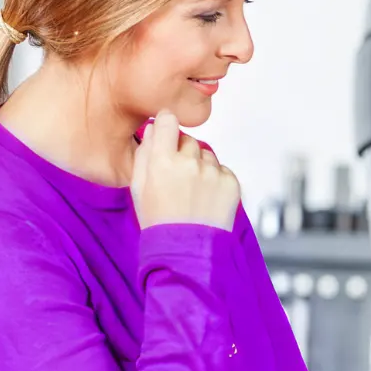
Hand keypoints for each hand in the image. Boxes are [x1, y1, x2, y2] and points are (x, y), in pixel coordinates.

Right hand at [131, 110, 238, 230]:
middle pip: (188, 140)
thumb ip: (145, 152)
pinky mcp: (231, 183)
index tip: (167, 133)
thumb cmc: (158, 220)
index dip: (167, 125)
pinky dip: (216, 180)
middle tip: (177, 178)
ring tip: (192, 192)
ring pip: (207, 155)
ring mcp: (213, 173)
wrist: (185, 249)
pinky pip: (222, 171)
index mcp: (163, 160)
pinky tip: (205, 199)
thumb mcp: (139, 186)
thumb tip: (155, 128)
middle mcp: (190, 163)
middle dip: (183, 153)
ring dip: (200, 167)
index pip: (168, 120)